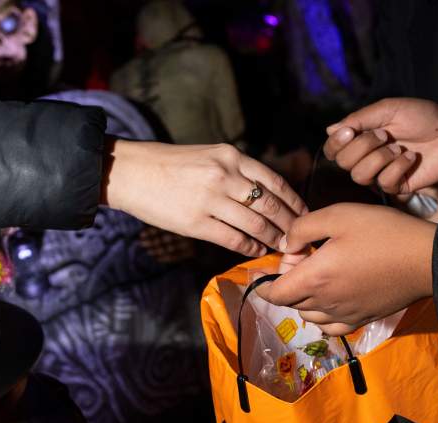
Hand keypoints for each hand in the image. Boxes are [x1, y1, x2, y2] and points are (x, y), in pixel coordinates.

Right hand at [102, 139, 305, 255]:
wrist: (132, 172)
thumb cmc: (170, 165)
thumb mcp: (209, 156)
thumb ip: (236, 171)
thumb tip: (266, 196)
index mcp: (230, 156)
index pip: (275, 181)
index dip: (294, 202)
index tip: (305, 215)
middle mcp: (225, 176)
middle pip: (271, 206)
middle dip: (290, 225)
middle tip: (300, 239)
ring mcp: (211, 200)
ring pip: (256, 225)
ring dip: (273, 240)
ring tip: (283, 248)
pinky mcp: (196, 223)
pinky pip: (234, 240)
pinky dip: (250, 248)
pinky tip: (258, 251)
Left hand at [257, 204, 437, 335]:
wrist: (425, 260)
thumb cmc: (383, 232)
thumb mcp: (338, 215)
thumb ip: (302, 229)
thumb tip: (286, 244)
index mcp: (314, 279)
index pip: (274, 293)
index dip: (265, 282)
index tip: (270, 267)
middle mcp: (325, 303)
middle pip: (290, 302)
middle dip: (288, 281)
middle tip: (306, 256)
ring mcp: (343, 315)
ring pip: (308, 314)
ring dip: (304, 298)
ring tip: (321, 275)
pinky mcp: (361, 319)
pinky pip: (330, 327)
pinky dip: (322, 315)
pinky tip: (332, 298)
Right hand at [322, 98, 437, 197]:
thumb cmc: (423, 118)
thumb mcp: (390, 109)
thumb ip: (360, 118)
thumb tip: (329, 129)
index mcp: (362, 138)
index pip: (334, 149)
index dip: (336, 143)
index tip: (351, 131)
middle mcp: (367, 157)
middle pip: (343, 163)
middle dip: (363, 147)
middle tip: (384, 135)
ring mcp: (380, 173)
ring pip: (360, 176)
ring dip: (380, 158)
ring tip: (399, 148)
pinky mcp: (395, 187)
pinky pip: (384, 182)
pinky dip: (398, 167)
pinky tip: (410, 158)